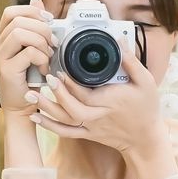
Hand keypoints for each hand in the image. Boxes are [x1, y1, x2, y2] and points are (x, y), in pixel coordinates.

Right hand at [0, 0, 56, 115]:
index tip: (48, 21)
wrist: (23, 109)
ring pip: (21, 33)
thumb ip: (35, 27)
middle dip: (42, 28)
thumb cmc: (30, 81)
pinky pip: (28, 52)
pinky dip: (42, 59)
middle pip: (18, 21)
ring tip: (48, 56)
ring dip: (41, 43)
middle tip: (53, 43)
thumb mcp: (34, 49)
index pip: (11, 12)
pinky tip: (44, 69)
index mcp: (2, 40)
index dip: (32, 11)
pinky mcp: (6, 70)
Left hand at [30, 51, 167, 155]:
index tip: (60, 70)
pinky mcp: (87, 134)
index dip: (71, 84)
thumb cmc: (147, 108)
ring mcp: (91, 127)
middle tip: (47, 79)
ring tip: (31, 94)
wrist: (145, 138)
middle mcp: (98, 116)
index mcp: (111, 102)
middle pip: (73, 109)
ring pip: (65, 121)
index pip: (87, 95)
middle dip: (58, 94)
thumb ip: (131, 61)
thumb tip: (119, 40)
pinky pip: (65, 132)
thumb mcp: (146, 82)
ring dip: (46, 108)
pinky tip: (35, 116)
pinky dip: (49, 125)